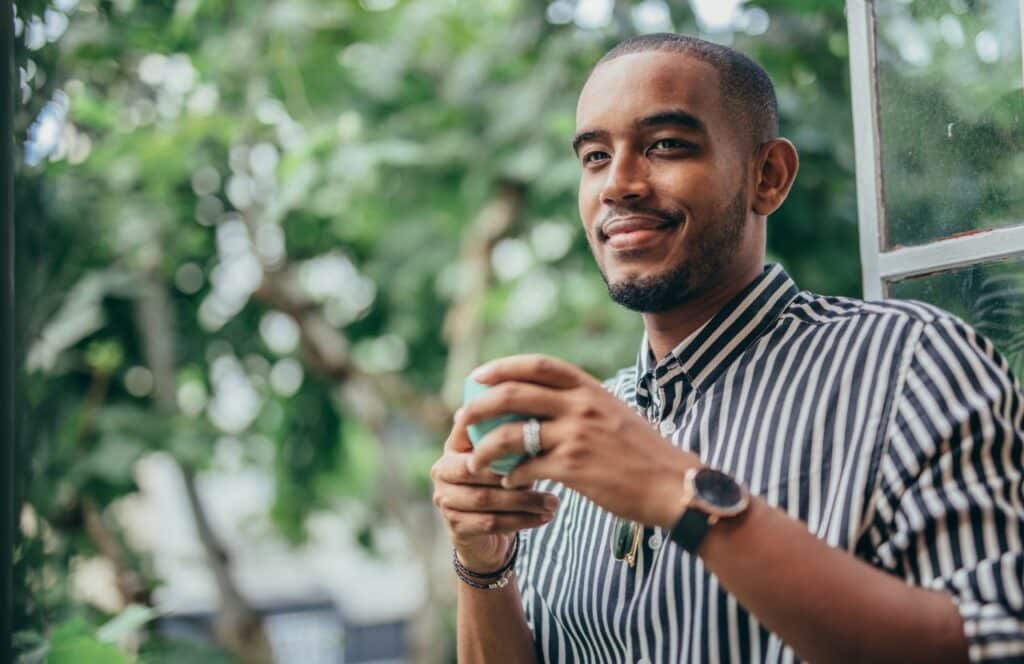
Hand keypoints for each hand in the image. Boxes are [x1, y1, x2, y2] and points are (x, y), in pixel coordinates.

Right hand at [430, 407, 559, 570]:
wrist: (483, 534)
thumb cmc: (498, 486)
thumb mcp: (504, 461)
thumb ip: (511, 441)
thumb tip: (536, 416)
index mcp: (452, 448)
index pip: (469, 434)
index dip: (497, 436)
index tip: (531, 437)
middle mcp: (441, 472)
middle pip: (477, 469)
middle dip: (516, 473)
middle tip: (551, 475)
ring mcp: (445, 501)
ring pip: (486, 498)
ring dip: (525, 501)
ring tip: (554, 502)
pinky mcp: (456, 527)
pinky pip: (491, 522)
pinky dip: (521, 520)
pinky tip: (544, 518)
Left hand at [464, 354, 698, 528]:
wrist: (674, 486)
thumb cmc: (644, 455)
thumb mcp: (615, 415)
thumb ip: (582, 406)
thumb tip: (546, 404)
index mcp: (590, 389)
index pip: (538, 365)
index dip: (503, 367)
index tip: (478, 376)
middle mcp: (580, 405)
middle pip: (513, 393)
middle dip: (479, 405)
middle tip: (463, 418)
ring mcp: (575, 435)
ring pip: (510, 433)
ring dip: (484, 448)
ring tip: (475, 461)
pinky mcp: (573, 467)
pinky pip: (526, 468)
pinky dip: (511, 476)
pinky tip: (509, 482)